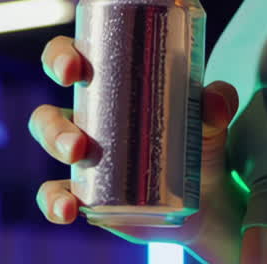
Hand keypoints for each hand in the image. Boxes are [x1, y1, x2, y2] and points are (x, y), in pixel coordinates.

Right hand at [29, 35, 242, 250]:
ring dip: (55, 149)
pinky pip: (55, 196)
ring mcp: (82, 158)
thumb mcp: (210, 118)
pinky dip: (54, 202)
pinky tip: (67, 209)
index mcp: (107, 85)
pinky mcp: (86, 193)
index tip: (73, 66)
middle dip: (51, 120)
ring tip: (78, 155)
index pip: (70, 60)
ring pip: (50, 149)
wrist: (207, 198)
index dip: (59, 58)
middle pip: (48, 111)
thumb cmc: (199, 139)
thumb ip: (218, 102)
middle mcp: (87, 119)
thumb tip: (215, 103)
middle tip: (77, 134)